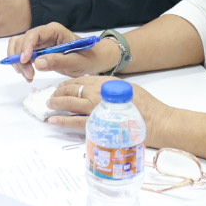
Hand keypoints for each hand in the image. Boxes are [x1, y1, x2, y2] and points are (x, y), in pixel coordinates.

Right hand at [5, 22, 120, 81]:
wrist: (94, 60)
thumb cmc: (88, 57)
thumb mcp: (76, 62)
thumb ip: (58, 61)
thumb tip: (37, 62)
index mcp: (54, 31)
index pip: (34, 34)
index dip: (26, 46)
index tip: (25, 61)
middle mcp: (45, 34)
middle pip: (22, 41)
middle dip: (21, 58)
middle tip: (29, 75)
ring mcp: (40, 42)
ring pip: (19, 47)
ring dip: (19, 62)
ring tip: (29, 76)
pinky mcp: (38, 51)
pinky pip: (23, 55)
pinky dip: (22, 65)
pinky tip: (28, 75)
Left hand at [44, 77, 171, 142]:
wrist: (156, 121)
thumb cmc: (145, 106)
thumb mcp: (126, 89)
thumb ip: (109, 88)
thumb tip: (96, 89)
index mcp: (105, 82)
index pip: (81, 80)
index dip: (68, 83)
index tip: (61, 87)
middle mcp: (98, 92)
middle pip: (71, 90)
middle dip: (58, 93)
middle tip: (51, 97)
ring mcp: (96, 108)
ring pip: (69, 104)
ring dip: (56, 104)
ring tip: (49, 106)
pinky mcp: (97, 124)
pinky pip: (74, 122)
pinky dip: (61, 121)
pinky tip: (52, 120)